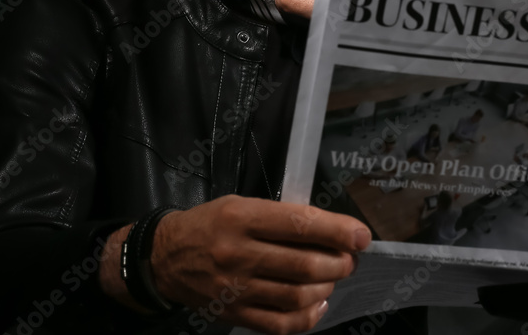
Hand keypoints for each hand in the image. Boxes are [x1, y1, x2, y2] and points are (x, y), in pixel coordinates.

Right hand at [151, 195, 370, 333]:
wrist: (165, 258)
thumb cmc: (210, 224)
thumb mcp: (239, 205)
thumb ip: (280, 217)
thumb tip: (330, 231)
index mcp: (241, 218)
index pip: (299, 224)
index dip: (337, 231)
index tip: (361, 236)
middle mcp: (239, 254)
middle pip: (305, 264)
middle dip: (339, 262)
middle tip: (349, 258)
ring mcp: (237, 289)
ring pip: (298, 295)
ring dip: (326, 287)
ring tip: (332, 277)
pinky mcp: (235, 314)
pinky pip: (282, 324)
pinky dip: (308, 316)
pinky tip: (318, 303)